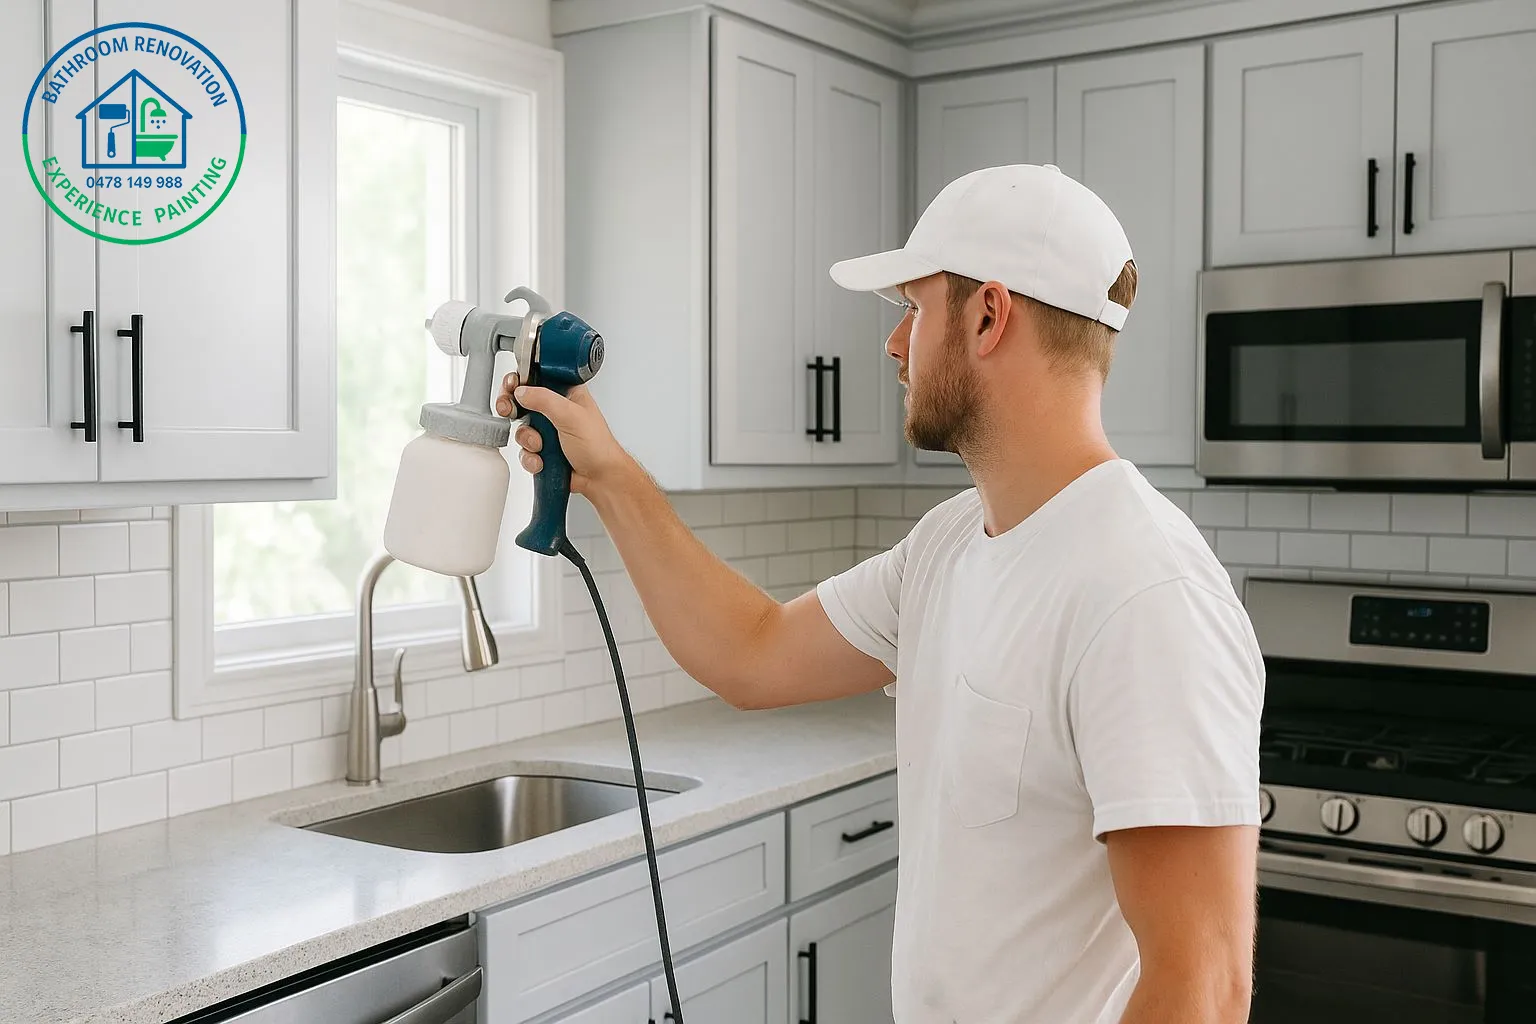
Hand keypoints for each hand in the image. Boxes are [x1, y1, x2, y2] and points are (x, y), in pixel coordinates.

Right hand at [495, 373, 630, 495]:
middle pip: (521, 401)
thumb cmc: (598, 446)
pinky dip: (530, 457)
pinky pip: (524, 451)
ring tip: (541, 446)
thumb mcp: (571, 416)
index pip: (537, 378)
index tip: (512, 387)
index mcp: (566, 393)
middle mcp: (555, 410)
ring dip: (528, 439)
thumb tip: (521, 391)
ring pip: (521, 429)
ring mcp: (547, 431)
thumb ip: (545, 400)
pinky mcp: (542, 450)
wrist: (600, 478)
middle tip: (509, 411)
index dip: (521, 381)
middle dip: (512, 408)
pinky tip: (542, 461)